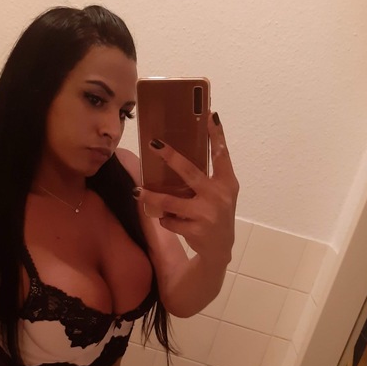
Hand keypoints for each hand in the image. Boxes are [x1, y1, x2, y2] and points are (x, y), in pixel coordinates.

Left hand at [136, 112, 238, 263]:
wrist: (220, 250)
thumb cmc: (216, 214)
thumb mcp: (220, 194)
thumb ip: (209, 176)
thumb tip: (179, 153)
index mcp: (227, 183)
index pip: (222, 154)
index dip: (217, 135)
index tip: (210, 115)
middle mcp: (219, 196)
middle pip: (189, 172)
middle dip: (170, 157)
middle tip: (154, 144)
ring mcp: (207, 214)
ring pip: (170, 201)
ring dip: (151, 198)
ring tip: (138, 192)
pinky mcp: (195, 230)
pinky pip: (168, 219)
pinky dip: (164, 218)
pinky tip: (168, 220)